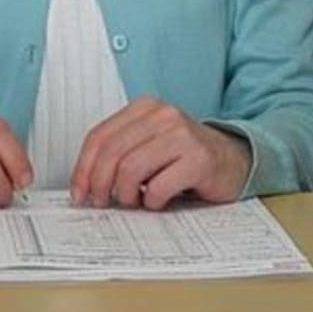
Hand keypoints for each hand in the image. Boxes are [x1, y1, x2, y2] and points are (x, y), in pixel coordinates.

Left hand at [69, 97, 251, 209]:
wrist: (233, 160)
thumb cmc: (184, 157)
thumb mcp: (148, 146)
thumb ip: (119, 155)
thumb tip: (84, 185)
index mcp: (144, 108)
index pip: (99, 136)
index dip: (83, 169)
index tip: (79, 193)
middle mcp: (162, 115)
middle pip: (112, 153)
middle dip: (100, 184)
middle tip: (102, 203)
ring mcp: (182, 135)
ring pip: (130, 169)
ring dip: (126, 194)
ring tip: (134, 201)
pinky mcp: (199, 159)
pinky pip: (159, 187)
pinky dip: (152, 201)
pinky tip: (159, 201)